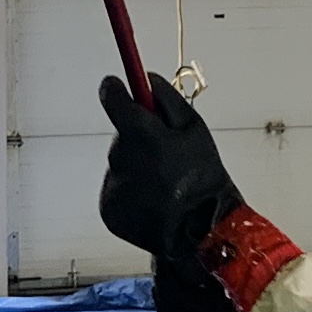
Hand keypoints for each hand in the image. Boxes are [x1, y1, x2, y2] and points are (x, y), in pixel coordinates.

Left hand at [98, 75, 241, 261]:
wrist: (201, 232)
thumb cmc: (203, 178)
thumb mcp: (196, 129)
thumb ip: (168, 99)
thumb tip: (146, 79)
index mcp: (142, 136)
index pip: (114, 100)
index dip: (115, 90)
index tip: (116, 85)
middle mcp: (121, 160)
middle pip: (121, 137)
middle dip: (139, 139)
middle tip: (165, 153)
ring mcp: (112, 187)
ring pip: (119, 165)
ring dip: (137, 167)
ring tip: (164, 183)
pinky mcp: (108, 210)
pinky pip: (116, 190)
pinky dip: (131, 192)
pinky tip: (153, 199)